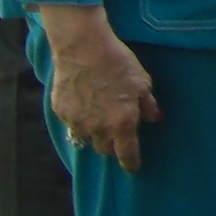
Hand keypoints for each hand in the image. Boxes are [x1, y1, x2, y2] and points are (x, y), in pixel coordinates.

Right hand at [37, 3, 160, 170]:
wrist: (83, 48)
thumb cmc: (118, 63)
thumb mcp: (142, 82)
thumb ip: (148, 105)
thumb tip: (155, 118)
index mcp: (122, 123)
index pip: (127, 154)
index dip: (130, 163)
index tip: (133, 167)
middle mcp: (98, 128)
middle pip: (105, 149)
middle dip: (112, 144)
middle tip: (117, 130)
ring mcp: (76, 122)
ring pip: (86, 138)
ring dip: (94, 132)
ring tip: (99, 114)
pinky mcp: (61, 112)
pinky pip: (71, 123)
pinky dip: (79, 118)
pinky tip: (84, 101)